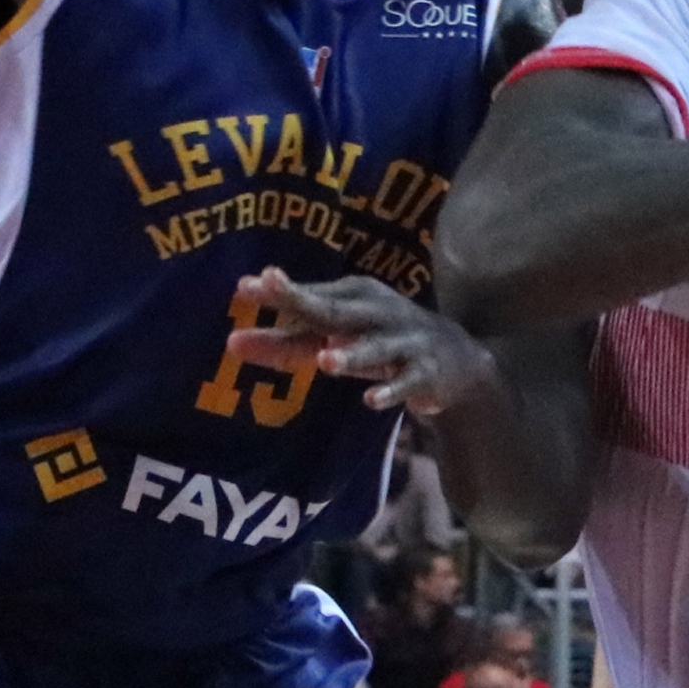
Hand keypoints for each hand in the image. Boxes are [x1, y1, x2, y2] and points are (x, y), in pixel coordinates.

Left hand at [223, 267, 498, 415]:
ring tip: (327, 360)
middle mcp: (378, 313)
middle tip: (273, 291)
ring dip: (353, 353)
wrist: (457, 362)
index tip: (245, 287)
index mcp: (355, 296)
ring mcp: (404, 342)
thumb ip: (287, 342)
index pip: (311, 296)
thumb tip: (231, 343)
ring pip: (375, 348)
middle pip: (337, 311)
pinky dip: (390, 391)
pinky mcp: (425, 373)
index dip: (279, 292)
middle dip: (305, 301)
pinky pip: (406, 383)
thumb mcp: (336, 338)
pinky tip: (371, 401)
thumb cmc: (382, 342)